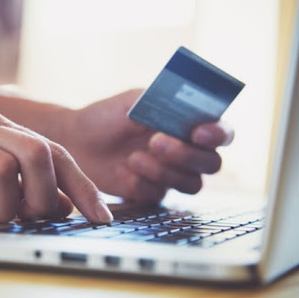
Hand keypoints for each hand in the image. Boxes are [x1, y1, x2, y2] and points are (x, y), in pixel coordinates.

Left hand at [61, 89, 233, 203]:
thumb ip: (160, 103)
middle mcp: (187, 152)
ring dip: (164, 171)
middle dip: (187, 154)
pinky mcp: (152, 193)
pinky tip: (122, 170)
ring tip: (133, 157)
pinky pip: (159, 196)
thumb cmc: (108, 116)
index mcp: (189, 125)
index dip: (218, 134)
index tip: (198, 132)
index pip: (221, 132)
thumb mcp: (133, 101)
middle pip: (212, 163)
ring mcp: (171, 174)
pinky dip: (141, 183)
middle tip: (156, 142)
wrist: (77, 141)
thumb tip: (183, 107)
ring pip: (191, 184)